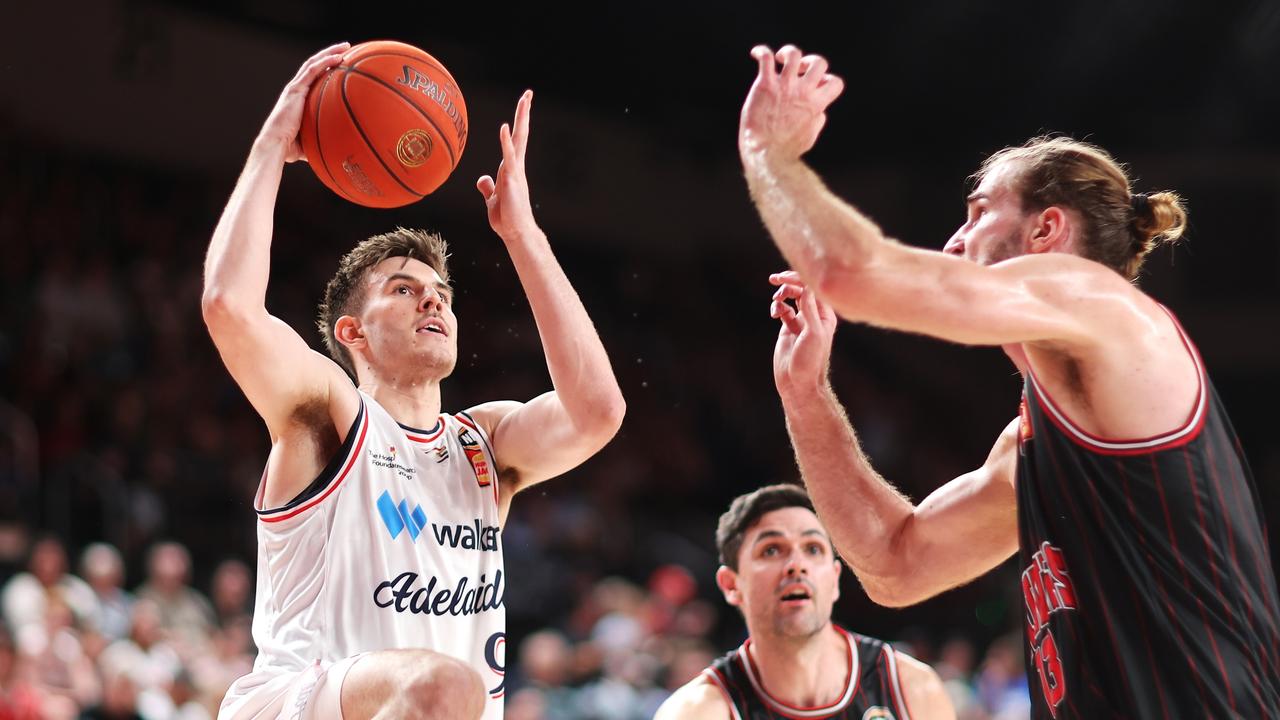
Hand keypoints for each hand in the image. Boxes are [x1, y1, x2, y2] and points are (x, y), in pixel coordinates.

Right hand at [255, 42, 348, 161]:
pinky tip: (339, 57)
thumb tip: (336, 152)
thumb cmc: (289, 148)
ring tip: (345, 47)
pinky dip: (326, 62)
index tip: (340, 63)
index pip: (312, 78)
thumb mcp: (309, 142)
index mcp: (297, 99)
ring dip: (330, 52)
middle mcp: (295, 90)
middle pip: (314, 65)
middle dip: (329, 54)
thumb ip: (321, 141)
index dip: (325, 68)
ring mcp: (295, 88)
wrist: (276, 145)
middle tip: (346, 49)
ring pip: (314, 63)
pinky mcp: (295, 90)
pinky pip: (313, 71)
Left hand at [477, 90, 538, 240]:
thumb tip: (483, 179)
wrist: (515, 232)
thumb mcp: (493, 199)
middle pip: (521, 134)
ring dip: (521, 119)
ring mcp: (515, 171)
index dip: (518, 123)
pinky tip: (504, 127)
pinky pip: (509, 156)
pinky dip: (506, 141)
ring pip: (519, 139)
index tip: (523, 106)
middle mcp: (515, 166)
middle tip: (529, 94)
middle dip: (524, 114)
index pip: (515, 140)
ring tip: (525, 100)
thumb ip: (488, 188)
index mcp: (511, 168)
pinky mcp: (511, 179)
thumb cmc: (506, 218)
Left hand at [739, 45, 844, 161]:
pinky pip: (765, 58)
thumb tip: (820, 111)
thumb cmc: (786, 149)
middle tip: (798, 73)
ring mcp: (784, 86)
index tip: (815, 87)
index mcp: (817, 104)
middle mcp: (803, 91)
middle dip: (810, 62)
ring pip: (794, 54)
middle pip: (818, 62)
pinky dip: (761, 51)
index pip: (835, 82)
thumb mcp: (810, 135)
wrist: (765, 153)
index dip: (827, 80)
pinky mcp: (765, 85)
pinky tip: (756, 53)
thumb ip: (817, 119)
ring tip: (780, 60)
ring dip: (788, 53)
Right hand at [771, 270, 837, 393]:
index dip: (800, 279)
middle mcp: (814, 316)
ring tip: (775, 301)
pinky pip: (782, 310)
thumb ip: (809, 310)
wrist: (798, 383)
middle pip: (803, 289)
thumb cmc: (810, 362)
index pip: (814, 289)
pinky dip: (777, 307)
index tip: (784, 278)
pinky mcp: (788, 328)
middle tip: (774, 280)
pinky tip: (774, 313)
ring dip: (782, 295)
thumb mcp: (813, 334)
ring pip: (791, 298)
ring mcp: (801, 321)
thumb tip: (806, 286)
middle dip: (789, 282)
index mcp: (825, 315)